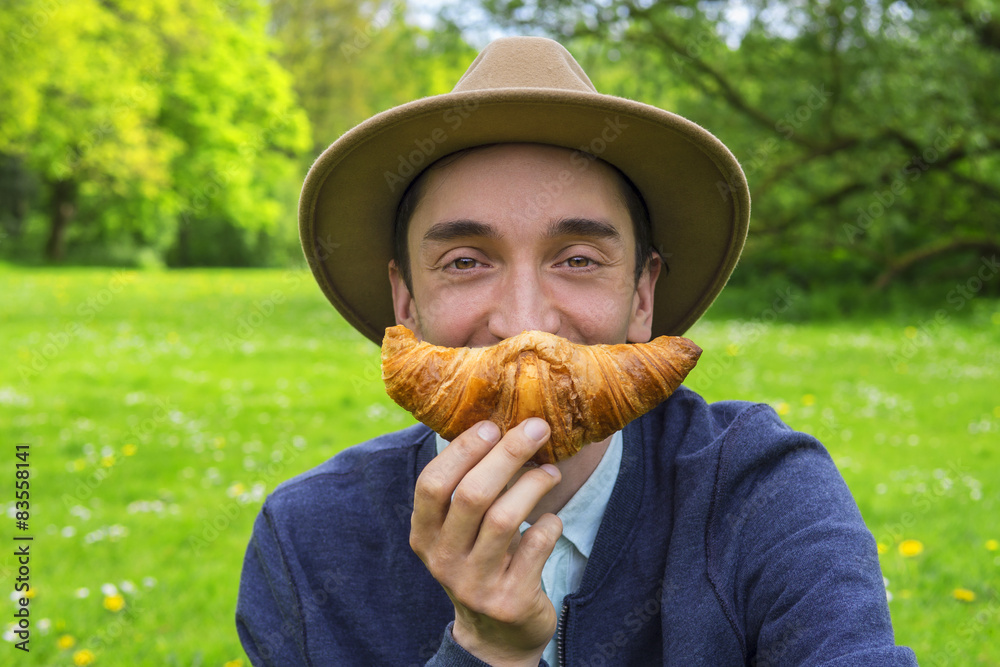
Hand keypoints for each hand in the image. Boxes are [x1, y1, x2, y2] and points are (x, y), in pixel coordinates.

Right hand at [410, 418, 562, 665]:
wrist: (497, 635)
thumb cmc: (480, 561)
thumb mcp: (459, 532)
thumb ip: (466, 489)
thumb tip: (498, 424)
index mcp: (423, 535)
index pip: (432, 484)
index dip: (462, 451)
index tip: (492, 425)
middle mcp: (442, 560)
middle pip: (472, 495)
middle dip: (508, 454)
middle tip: (537, 428)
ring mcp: (475, 583)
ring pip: (504, 519)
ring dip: (533, 485)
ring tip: (551, 471)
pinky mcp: (509, 600)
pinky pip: (534, 547)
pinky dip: (548, 524)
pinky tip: (551, 519)